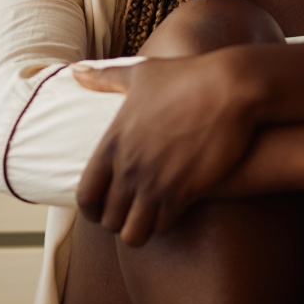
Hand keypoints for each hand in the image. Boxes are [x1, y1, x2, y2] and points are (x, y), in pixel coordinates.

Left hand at [73, 51, 253, 245]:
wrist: (228, 88)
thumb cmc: (184, 76)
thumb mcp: (139, 73)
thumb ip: (104, 78)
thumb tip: (75, 71)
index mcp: (113, 141)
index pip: (86, 194)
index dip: (89, 208)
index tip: (98, 210)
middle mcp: (129, 166)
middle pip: (108, 218)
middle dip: (116, 220)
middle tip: (127, 214)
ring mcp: (155, 182)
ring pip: (134, 232)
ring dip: (139, 228)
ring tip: (147, 219)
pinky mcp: (184, 192)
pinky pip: (163, 225)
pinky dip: (165, 223)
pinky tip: (171, 211)